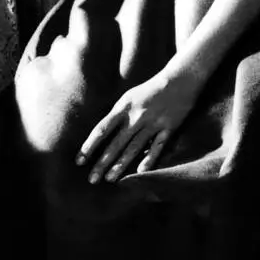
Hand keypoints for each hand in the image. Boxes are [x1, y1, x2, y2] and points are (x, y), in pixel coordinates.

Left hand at [77, 69, 200, 183]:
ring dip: (120, 165)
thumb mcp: (129, 97)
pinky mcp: (169, 127)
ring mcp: (153, 122)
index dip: (89, 146)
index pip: (101, 130)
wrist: (180, 79)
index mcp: (124, 107)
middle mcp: (136, 116)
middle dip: (102, 163)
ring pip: (134, 148)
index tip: (79, 161)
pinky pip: (157, 146)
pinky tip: (140, 172)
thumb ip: (118, 115)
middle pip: (116, 143)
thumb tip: (103, 135)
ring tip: (110, 179)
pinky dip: (149, 159)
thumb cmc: (150, 89)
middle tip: (92, 180)